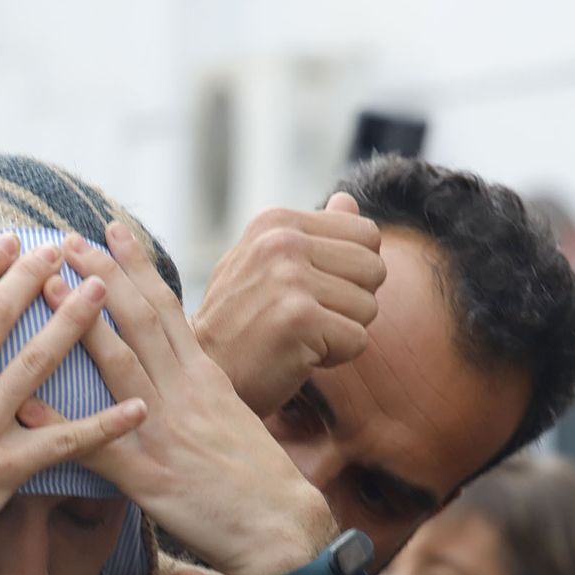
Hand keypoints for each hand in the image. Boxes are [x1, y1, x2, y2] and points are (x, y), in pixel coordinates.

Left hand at [31, 224, 335, 574]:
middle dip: (101, 274)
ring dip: (81, 322)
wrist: (285, 531)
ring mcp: (166, 433)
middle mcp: (186, 394)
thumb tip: (177, 359)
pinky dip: (60, 427)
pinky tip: (25, 408)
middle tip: (66, 238)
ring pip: (120, 364)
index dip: (136, 266)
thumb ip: (201, 384)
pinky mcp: (151, 479)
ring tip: (48, 285)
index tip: (111, 229)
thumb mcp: (234, 415)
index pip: (167, 308)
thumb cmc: (261, 481)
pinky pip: (98, 448)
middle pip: (140, 320)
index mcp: (205, 377)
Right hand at [193, 195, 384, 416]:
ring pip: (368, 307)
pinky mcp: (298, 318)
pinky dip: (334, 357)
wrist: (201, 373)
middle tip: (306, 320)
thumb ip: (312, 234)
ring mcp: (289, 278)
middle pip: (374, 269)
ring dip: (340, 332)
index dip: (351, 273)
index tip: (311, 293)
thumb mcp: (265, 264)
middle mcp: (282, 241)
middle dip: (351, 303)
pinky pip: (357, 340)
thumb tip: (349, 201)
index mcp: (277, 222)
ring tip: (297, 337)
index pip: (366, 235)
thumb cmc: (238, 323)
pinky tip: (296, 355)